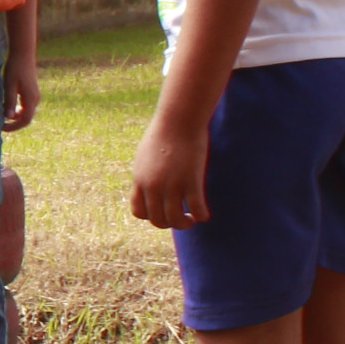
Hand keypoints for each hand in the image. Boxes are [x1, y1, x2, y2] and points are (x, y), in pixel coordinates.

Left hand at [2, 51, 40, 132]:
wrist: (23, 54)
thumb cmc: (15, 68)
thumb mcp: (9, 85)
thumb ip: (9, 101)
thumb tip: (8, 118)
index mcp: (31, 98)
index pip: (25, 120)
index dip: (14, 127)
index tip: (2, 128)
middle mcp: (35, 99)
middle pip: (26, 118)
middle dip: (14, 123)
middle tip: (0, 124)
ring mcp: (34, 95)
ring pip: (26, 112)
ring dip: (15, 116)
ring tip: (2, 115)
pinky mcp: (31, 92)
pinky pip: (25, 106)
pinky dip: (17, 110)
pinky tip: (7, 106)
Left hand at [128, 111, 210, 229]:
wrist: (178, 119)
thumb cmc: (164, 132)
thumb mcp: (146, 155)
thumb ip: (146, 172)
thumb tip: (147, 182)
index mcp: (140, 180)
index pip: (139, 212)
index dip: (151, 216)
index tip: (163, 212)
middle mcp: (153, 186)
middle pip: (157, 220)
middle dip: (169, 224)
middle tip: (182, 219)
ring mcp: (172, 186)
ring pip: (175, 220)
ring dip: (185, 224)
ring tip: (192, 219)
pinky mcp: (191, 182)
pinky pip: (197, 209)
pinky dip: (202, 216)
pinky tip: (205, 215)